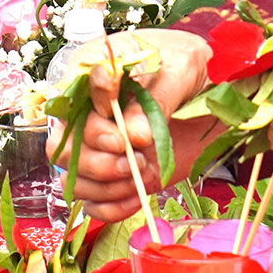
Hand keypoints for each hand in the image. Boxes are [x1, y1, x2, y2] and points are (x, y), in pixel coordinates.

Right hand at [58, 28, 226, 219]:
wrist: (210, 87)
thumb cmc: (189, 65)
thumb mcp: (181, 68)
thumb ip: (155, 99)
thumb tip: (135, 135)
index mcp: (92, 72)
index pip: (68, 104)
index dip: (94, 127)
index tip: (125, 138)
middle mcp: (84, 111)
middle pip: (62, 148)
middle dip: (99, 162)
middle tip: (137, 159)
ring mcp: (94, 146)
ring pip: (72, 178)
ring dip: (106, 186)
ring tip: (142, 174)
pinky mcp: (109, 174)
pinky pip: (91, 201)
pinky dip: (110, 207)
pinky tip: (136, 198)